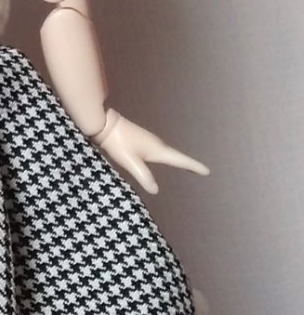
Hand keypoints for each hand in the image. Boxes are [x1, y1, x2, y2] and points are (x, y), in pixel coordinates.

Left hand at [92, 110, 208, 194]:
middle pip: (177, 157)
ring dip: (178, 159)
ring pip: (168, 153)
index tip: (207, 171)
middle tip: (201, 171)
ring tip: (187, 167)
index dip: (194, 166)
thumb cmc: (118, 143)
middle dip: (189, 164)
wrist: (106, 125)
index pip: (181, 160)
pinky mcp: (143, 140)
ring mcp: (150, 140)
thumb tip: (156, 190)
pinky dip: (167, 156)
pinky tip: (162, 158)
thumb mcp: (131, 162)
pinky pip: (159, 151)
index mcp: (158, 150)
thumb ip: (144, 176)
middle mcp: (158, 144)